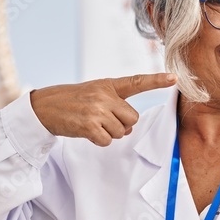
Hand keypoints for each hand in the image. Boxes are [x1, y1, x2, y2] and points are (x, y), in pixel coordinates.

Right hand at [30, 73, 175, 145]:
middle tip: (103, 119)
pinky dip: (100, 141)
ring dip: (109, 133)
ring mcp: (97, 110)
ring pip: (121, 132)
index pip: (137, 82)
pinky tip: (87, 132)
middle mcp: (105, 95)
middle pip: (133, 118)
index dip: (157, 81)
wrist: (44, 107)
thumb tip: (129, 127)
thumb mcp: (95, 94)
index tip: (175, 78)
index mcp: (108, 85)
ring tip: (92, 123)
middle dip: (122, 124)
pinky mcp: (89, 126)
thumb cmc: (73, 102)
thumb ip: (115, 105)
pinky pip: (108, 141)